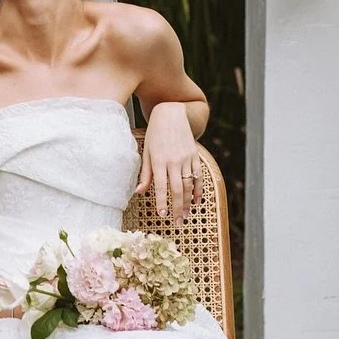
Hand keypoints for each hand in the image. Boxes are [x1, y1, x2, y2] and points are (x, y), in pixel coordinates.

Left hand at [138, 102, 200, 222]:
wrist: (172, 114)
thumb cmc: (155, 134)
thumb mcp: (146, 151)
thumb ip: (145, 173)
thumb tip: (139, 192)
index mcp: (159, 160)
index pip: (161, 186)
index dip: (162, 202)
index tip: (162, 216)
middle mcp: (174, 161)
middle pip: (177, 190)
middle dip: (177, 209)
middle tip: (177, 224)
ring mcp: (186, 158)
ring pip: (189, 185)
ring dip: (187, 203)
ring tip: (185, 216)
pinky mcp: (195, 155)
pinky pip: (198, 176)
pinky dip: (198, 190)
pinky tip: (196, 202)